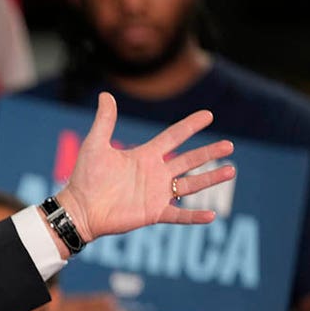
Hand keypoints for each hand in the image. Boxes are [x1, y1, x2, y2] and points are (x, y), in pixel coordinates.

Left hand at [56, 92, 235, 241]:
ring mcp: (156, 194)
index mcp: (144, 156)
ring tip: (231, 170)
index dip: (190, 126)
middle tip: (229, 145)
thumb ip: (105, 121)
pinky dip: (194, 216)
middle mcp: (155, 174)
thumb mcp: (95, 145)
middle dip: (209, 153)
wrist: (78, 208)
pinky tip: (212, 216)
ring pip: (190, 186)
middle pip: (189, 160)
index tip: (208, 115)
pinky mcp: (153, 213)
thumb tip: (106, 94)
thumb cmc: (85, 177)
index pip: (173, 137)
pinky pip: (178, 215)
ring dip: (210, 179)